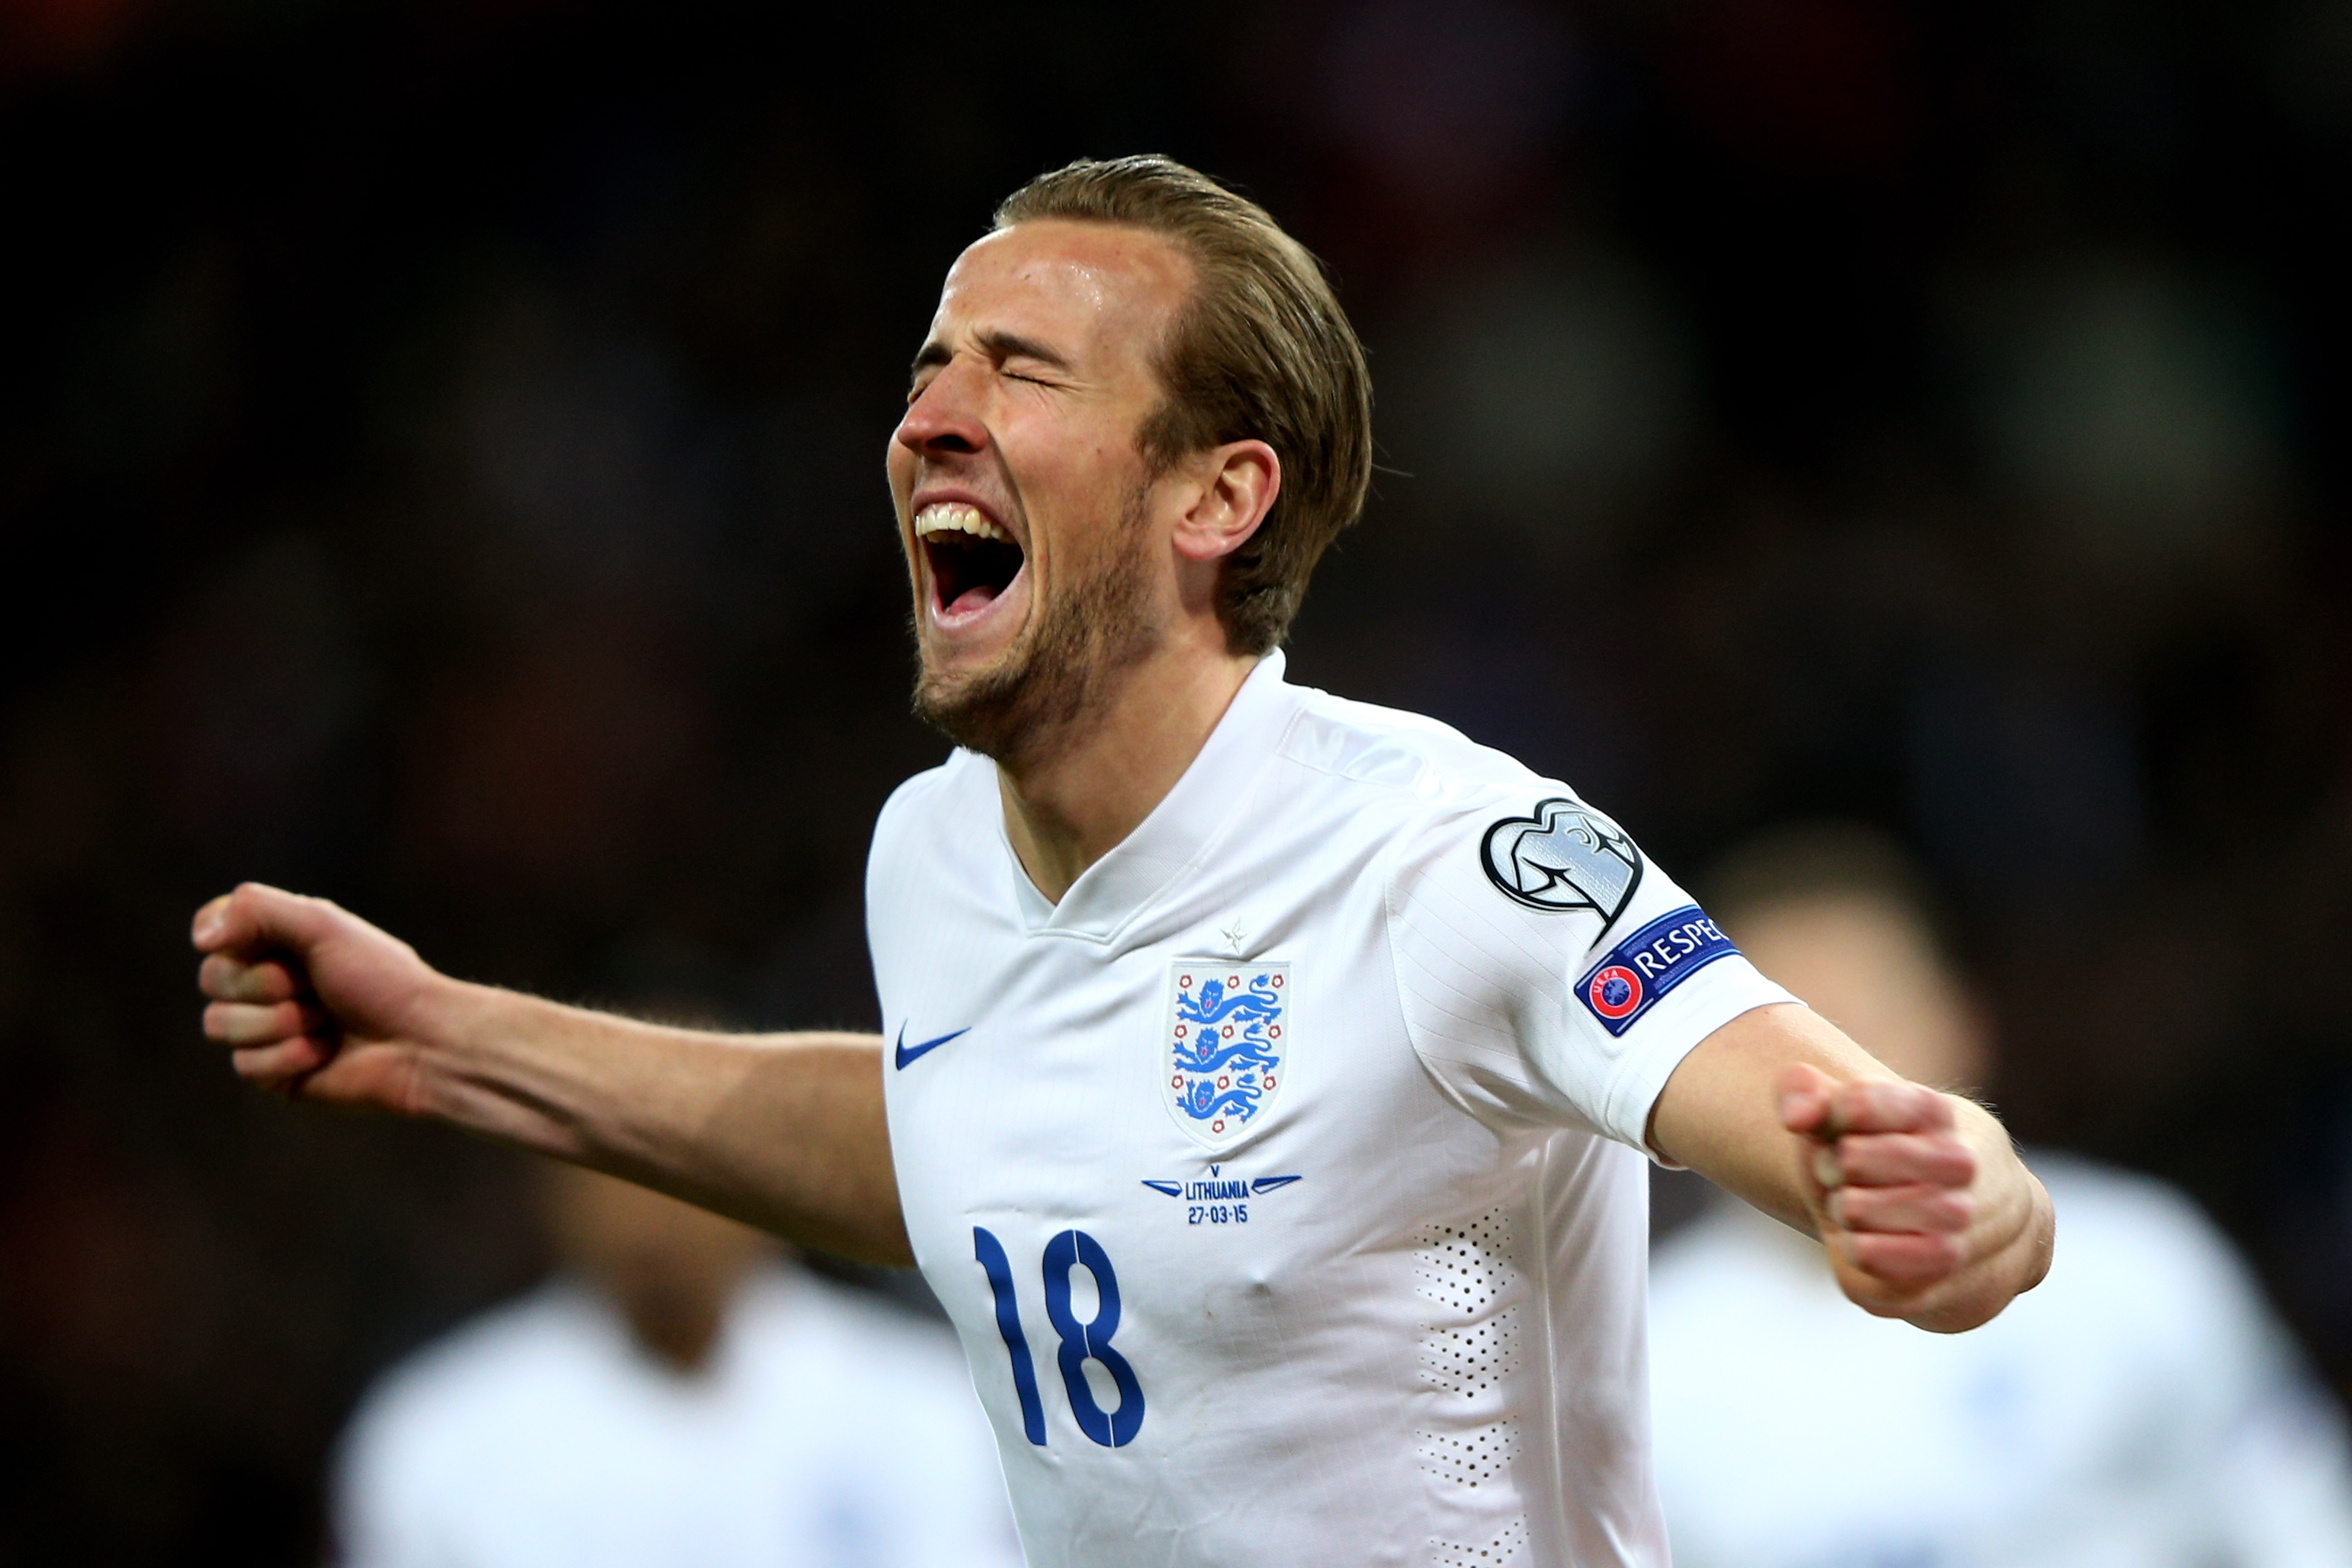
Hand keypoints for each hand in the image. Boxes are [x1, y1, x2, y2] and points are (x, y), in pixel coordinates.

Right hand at [193, 883, 447, 1113]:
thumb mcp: (324, 926)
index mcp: (275, 941)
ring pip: (219, 1024)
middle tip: (317, 986)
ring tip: (327, 1021)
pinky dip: (290, 1057)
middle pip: (211, 979)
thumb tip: (201, 938)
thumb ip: (258, 911)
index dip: (232, 938)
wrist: (420, 1041)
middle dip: (268, 984)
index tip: (272, 943)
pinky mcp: (271, 1072)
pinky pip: (245, 1065)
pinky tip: (326, 1053)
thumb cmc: (380, 978)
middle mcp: (263, 983)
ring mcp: (264, 1029)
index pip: (212, 931)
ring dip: (282, 1022)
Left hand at [1777, 1063, 2048, 1330]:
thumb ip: (1804, 1091)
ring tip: (1851, 1207)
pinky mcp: (1942, 1272)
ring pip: (1862, 1210)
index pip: (1859, 1101)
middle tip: (1841, 1172)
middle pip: (1852, 1157)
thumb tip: (1797, 1116)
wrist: (1946, 1220)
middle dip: (1832, 1165)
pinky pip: (1879, 1263)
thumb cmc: (1877, 1156)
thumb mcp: (1841, 1115)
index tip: (1838, 1121)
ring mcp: (1959, 1219)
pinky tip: (1860, 1241)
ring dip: (1845, 1209)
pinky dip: (1857, 1251)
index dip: (1830, 1115)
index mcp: (1931, 1111)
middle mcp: (1959, 1163)